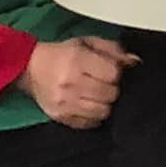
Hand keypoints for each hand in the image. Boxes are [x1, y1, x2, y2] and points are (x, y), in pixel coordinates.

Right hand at [17, 36, 135, 129]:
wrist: (31, 68)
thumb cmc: (62, 54)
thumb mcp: (87, 43)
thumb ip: (112, 50)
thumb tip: (134, 61)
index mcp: (77, 60)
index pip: (113, 73)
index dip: (117, 72)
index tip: (111, 71)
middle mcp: (70, 83)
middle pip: (110, 94)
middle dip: (112, 89)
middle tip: (105, 84)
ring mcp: (65, 103)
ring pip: (102, 111)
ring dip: (105, 104)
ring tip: (98, 95)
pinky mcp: (61, 117)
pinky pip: (89, 123)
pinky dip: (94, 116)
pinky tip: (89, 105)